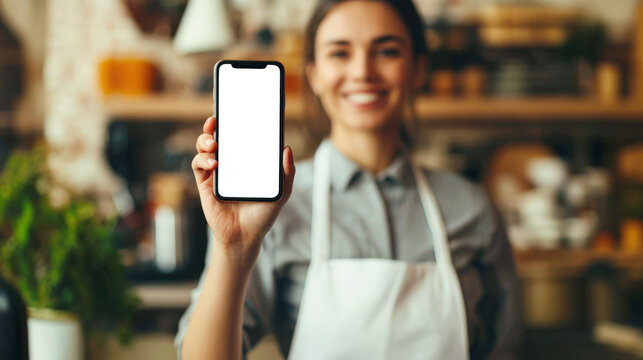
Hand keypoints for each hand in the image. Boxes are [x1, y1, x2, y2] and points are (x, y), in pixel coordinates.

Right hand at [192, 116, 295, 263]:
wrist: (246, 237)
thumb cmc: (263, 214)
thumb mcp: (281, 192)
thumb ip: (287, 172)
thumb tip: (287, 148)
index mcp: (245, 162)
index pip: (239, 137)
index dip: (234, 122)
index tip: (236, 109)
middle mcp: (229, 164)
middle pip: (217, 137)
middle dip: (214, 125)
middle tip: (217, 121)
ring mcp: (215, 173)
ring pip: (204, 148)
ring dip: (205, 141)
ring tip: (214, 144)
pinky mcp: (204, 184)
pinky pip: (197, 165)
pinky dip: (202, 160)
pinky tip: (214, 163)